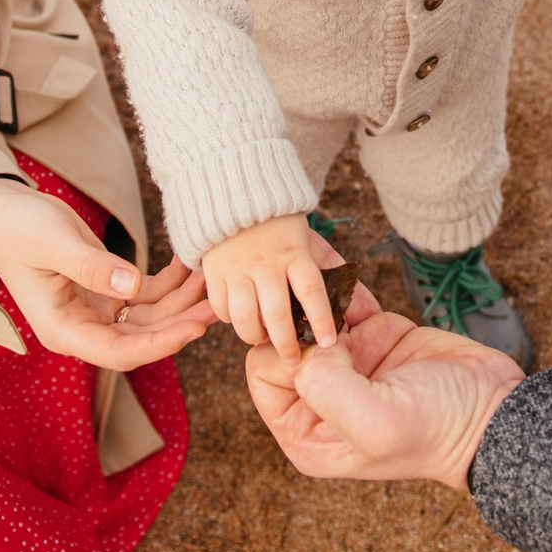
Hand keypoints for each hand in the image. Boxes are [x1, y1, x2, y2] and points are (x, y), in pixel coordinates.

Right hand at [0, 177, 214, 368]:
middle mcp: (82, 327)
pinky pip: (145, 296)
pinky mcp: (106, 290)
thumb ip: (91, 266)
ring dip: (181, 301)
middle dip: (181, 323)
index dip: (159, 345)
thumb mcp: (53, 243)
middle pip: (142, 339)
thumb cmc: (18, 228)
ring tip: (212, 278)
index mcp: (64, 329)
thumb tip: (130, 288)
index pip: (120, 352)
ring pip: (150, 318)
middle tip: (218, 304)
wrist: (1, 211)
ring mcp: (96, 311)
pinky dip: (169, 283)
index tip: (193, 328)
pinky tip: (190, 264)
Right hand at [202, 212, 346, 359]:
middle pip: (277, 315)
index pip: (312, 292)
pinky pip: (221, 307)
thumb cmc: (276, 219)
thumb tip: (338, 296)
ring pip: (245, 318)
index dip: (321, 321)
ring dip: (254, 336)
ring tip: (261, 340)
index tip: (328, 344)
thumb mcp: (301, 235)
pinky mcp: (214, 270)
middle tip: (292, 362)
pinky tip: (238, 319)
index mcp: (294, 252)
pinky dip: (229, 319)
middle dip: (286, 345)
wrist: (233, 190)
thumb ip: (313, 264)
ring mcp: (237, 267)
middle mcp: (266, 262)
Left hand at [246, 286, 524, 490]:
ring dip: (313, 287)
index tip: (319, 337)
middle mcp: (321, 398)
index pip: (265, 375)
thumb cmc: (437, 430)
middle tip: (306, 280)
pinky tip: (345, 269)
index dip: (283, 349)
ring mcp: (349, 363)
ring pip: (311, 314)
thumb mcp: (376, 424)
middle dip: (292, 308)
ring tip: (319, 262)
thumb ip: (326, 390)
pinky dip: (341, 281)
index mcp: (308, 433)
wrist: (496, 412)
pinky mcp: (375, 336)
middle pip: (283, 340)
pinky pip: (343, 301)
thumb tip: (302, 348)